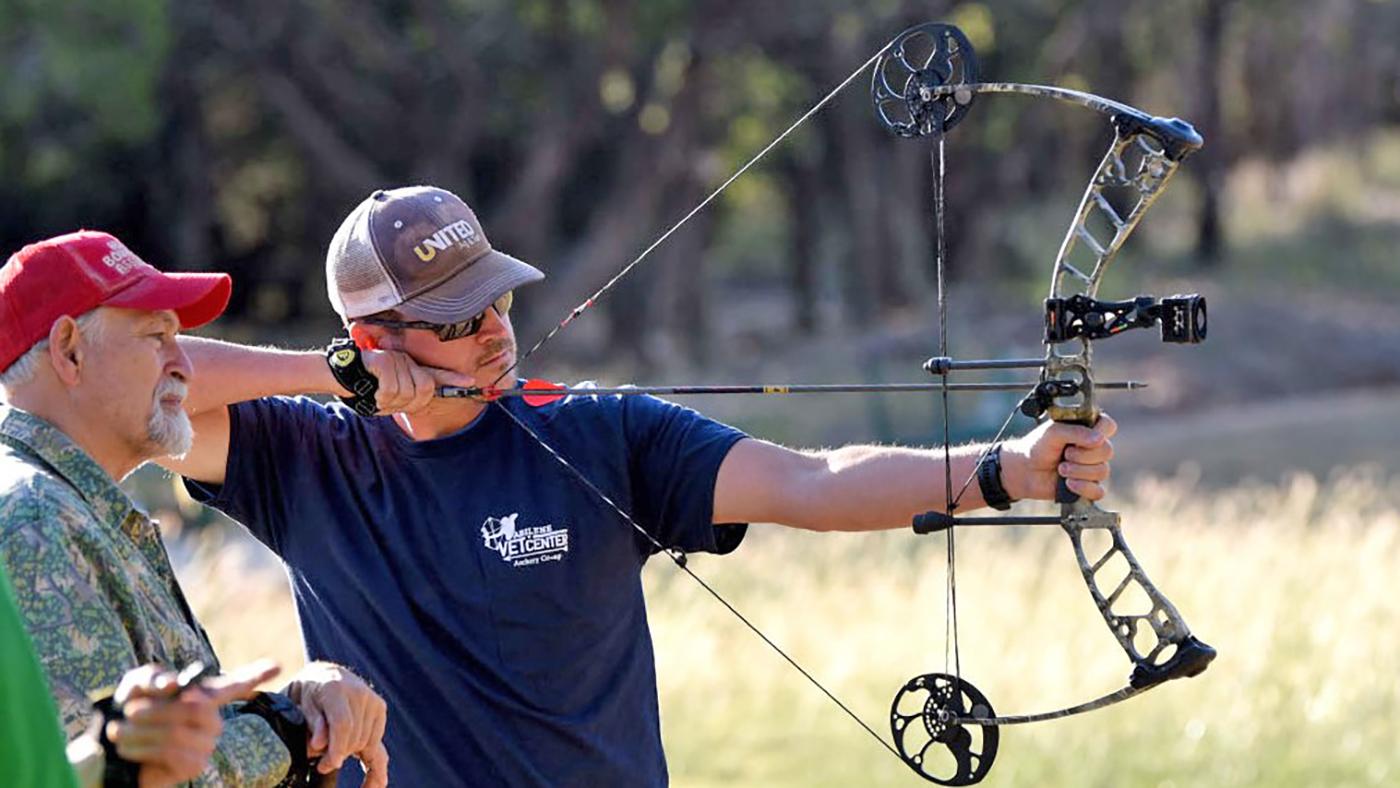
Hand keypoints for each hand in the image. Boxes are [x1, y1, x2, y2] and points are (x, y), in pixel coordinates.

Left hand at [108, 660, 280, 787]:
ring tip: (120, 730)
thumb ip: (153, 678)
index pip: (236, 684)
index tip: (277, 666)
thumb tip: (175, 685)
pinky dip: (145, 747)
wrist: (110, 753)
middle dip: (158, 709)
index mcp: (202, 696)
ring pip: (181, 730)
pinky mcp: (194, 765)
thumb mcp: (135, 687)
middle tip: (129, 710)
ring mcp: (205, 744)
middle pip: (196, 707)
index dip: (255, 675)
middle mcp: (211, 720)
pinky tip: (128, 748)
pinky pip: (174, 751)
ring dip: (143, 729)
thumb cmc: (128, 713)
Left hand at [285, 662, 388, 787]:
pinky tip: (377, 782)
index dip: (336, 748)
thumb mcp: (300, 705)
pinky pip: (376, 740)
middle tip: (322, 765)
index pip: (342, 724)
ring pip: (366, 741)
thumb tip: (318, 746)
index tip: (328, 765)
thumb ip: (312, 724)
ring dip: (351, 753)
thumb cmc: (307, 693)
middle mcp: (359, 692)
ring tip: (333, 758)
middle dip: (339, 754)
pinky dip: (371, 758)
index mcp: (335, 687)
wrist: (326, 674)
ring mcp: (373, 700)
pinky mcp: (380, 708)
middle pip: (354, 735)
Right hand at [360, 348, 471, 413]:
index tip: (470, 382)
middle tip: (390, 403)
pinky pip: (391, 390)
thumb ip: (406, 396)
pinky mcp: (384, 361)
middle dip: (409, 403)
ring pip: (407, 392)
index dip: (452, 380)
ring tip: (377, 397)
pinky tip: (372, 392)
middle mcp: (406, 361)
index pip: (435, 375)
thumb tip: (421, 401)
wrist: (338, 376)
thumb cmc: (363, 387)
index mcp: (409, 369)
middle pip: (424, 390)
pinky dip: (381, 398)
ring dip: (391, 403)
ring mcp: (396, 359)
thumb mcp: (388, 394)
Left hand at [1001, 413, 1116, 501]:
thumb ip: (1075, 432)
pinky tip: (1068, 483)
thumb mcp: (1053, 432)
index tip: (1080, 437)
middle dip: (1082, 455)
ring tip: (1061, 468)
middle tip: (1064, 454)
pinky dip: (1082, 487)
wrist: (1025, 470)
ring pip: (1102, 471)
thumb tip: (1099, 439)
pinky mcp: (1089, 487)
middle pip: (1107, 451)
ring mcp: (1093, 468)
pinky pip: (1098, 491)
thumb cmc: (1038, 446)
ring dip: (1078, 471)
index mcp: (1088, 430)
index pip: (1108, 426)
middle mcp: (1094, 448)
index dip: (1099, 431)